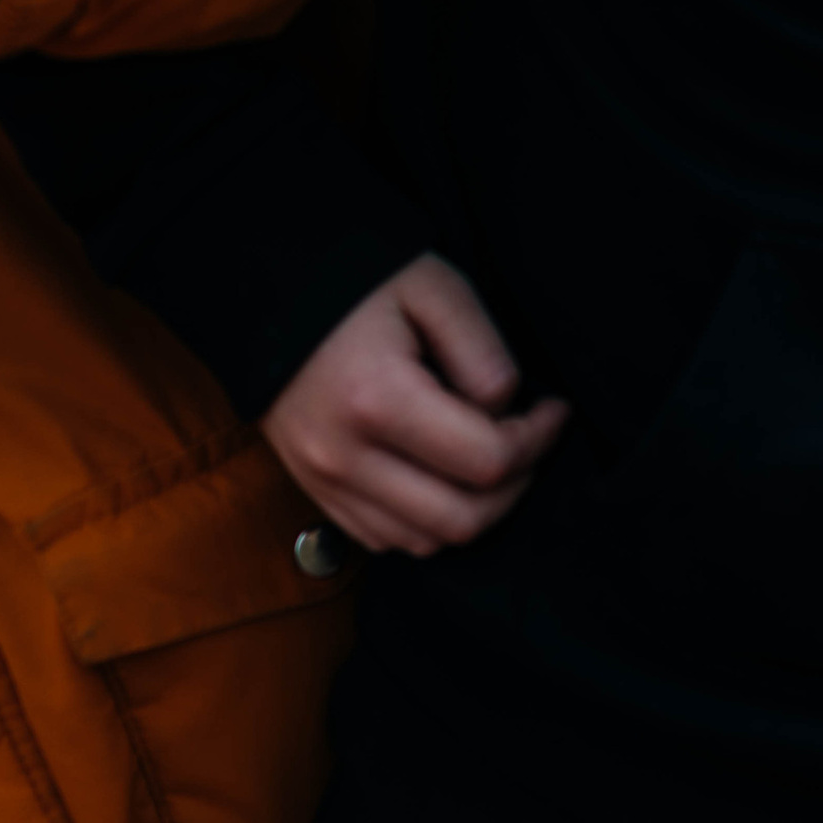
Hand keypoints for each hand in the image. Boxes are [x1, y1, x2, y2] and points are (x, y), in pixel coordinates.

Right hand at [263, 253, 565, 559]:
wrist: (269, 290)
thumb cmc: (358, 281)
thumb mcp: (434, 288)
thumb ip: (483, 352)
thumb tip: (507, 410)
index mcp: (377, 400)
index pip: (487, 461)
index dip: (538, 441)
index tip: (554, 409)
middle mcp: (344, 457)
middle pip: (462, 520)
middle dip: (515, 485)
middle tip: (529, 439)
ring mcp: (323, 481)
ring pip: (425, 541)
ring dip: (472, 510)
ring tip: (487, 455)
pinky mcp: (314, 490)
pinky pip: (385, 539)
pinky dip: (426, 520)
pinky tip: (441, 472)